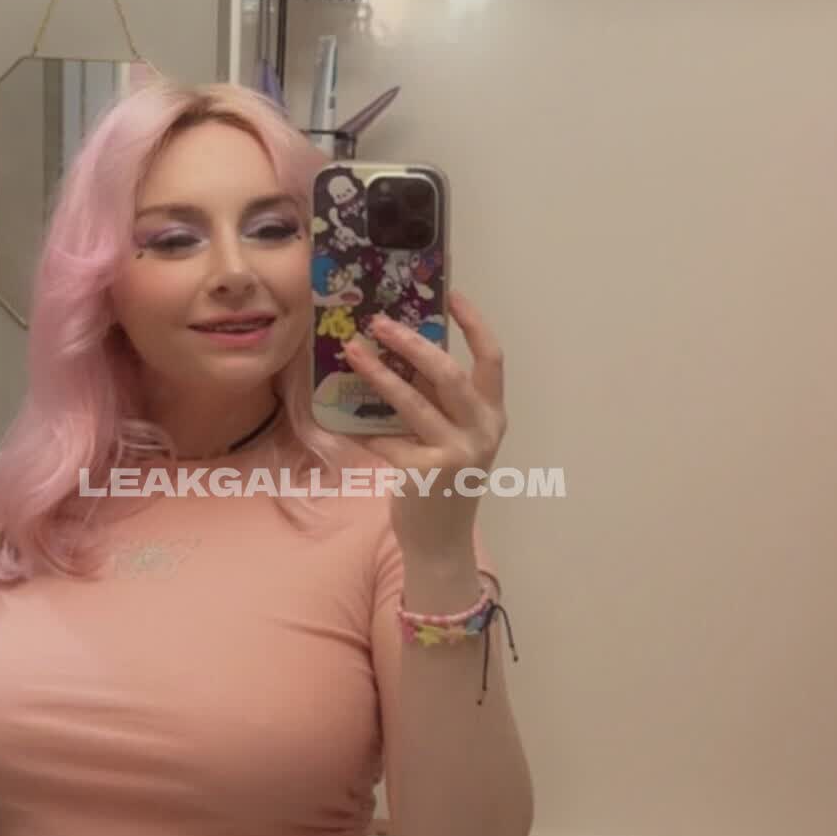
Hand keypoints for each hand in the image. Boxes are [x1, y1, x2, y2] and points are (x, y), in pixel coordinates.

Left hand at [344, 291, 506, 557]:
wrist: (441, 541)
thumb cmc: (445, 482)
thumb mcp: (453, 436)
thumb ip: (438, 401)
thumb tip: (400, 351)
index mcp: (493, 416)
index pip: (492, 359)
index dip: (474, 324)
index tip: (452, 294)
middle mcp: (482, 431)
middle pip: (448, 372)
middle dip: (411, 342)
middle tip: (379, 322)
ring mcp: (455, 453)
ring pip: (412, 401)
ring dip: (378, 373)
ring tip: (353, 351)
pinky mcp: (425, 472)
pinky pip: (386, 437)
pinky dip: (364, 427)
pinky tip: (343, 417)